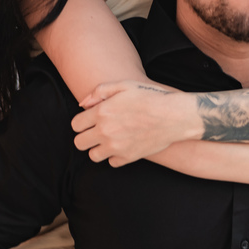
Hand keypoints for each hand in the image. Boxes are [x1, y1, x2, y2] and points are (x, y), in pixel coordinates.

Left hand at [72, 80, 195, 165]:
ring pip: (93, 155)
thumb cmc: (150, 97)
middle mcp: (105, 131)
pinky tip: (123, 145)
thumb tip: (83, 104)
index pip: (75, 125)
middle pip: (79, 143)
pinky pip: (112, 162)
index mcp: (102, 112)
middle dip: (85, 137)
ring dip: (98, 148)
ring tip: (109, 139)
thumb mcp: (124, 85)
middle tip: (96, 131)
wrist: (174, 116)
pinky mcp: (128, 157)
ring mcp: (116, 147)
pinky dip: (115, 156)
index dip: (81, 122)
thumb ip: (100, 91)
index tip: (90, 121)